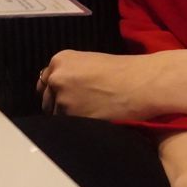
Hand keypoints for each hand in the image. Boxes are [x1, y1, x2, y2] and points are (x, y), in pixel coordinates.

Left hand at [38, 49, 186, 122]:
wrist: (141, 83)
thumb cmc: (123, 71)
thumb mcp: (89, 62)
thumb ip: (70, 73)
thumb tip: (57, 90)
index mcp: (60, 59)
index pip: (45, 81)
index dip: (54, 92)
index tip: (63, 98)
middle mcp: (56, 77)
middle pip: (46, 99)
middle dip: (57, 105)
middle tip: (76, 109)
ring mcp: (62, 98)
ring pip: (54, 114)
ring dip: (66, 118)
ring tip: (88, 115)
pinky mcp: (71, 117)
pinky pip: (66, 126)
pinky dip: (75, 127)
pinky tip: (91, 121)